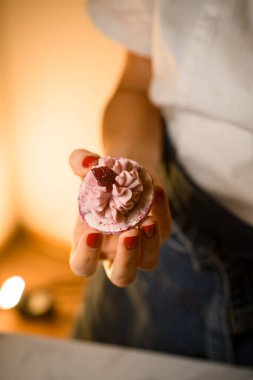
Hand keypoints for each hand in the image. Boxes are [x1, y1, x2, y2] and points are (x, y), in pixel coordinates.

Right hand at [68, 149, 170, 286]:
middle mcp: (115, 252)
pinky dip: (162, 213)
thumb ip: (80, 162)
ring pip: (148, 263)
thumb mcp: (88, 167)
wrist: (126, 172)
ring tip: (147, 220)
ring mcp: (140, 246)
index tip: (92, 233)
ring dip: (149, 246)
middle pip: (122, 276)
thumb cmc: (101, 177)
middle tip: (129, 234)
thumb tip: (88, 162)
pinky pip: (164, 231)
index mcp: (89, 244)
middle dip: (126, 260)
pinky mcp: (159, 233)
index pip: (82, 265)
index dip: (86, 257)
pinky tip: (157, 192)